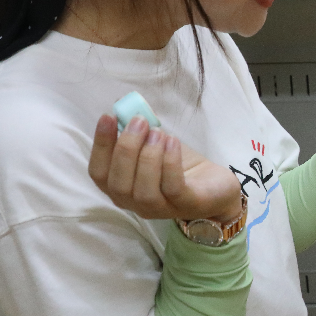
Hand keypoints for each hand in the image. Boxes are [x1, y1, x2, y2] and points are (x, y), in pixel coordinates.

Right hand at [88, 115, 241, 222]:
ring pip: (144, 190)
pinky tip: (173, 142)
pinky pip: (173, 187)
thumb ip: (140, 131)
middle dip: (125, 149)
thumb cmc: (180, 166)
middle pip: (118, 184)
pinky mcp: (187, 204)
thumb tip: (128, 107)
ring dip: (148, 157)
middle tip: (139, 122)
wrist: (216, 186)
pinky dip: (170, 162)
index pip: (99, 173)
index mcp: (122, 188)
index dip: (100, 146)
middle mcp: (136, 203)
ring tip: (158, 132)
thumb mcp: (156, 145)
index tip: (108, 117)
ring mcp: (161, 208)